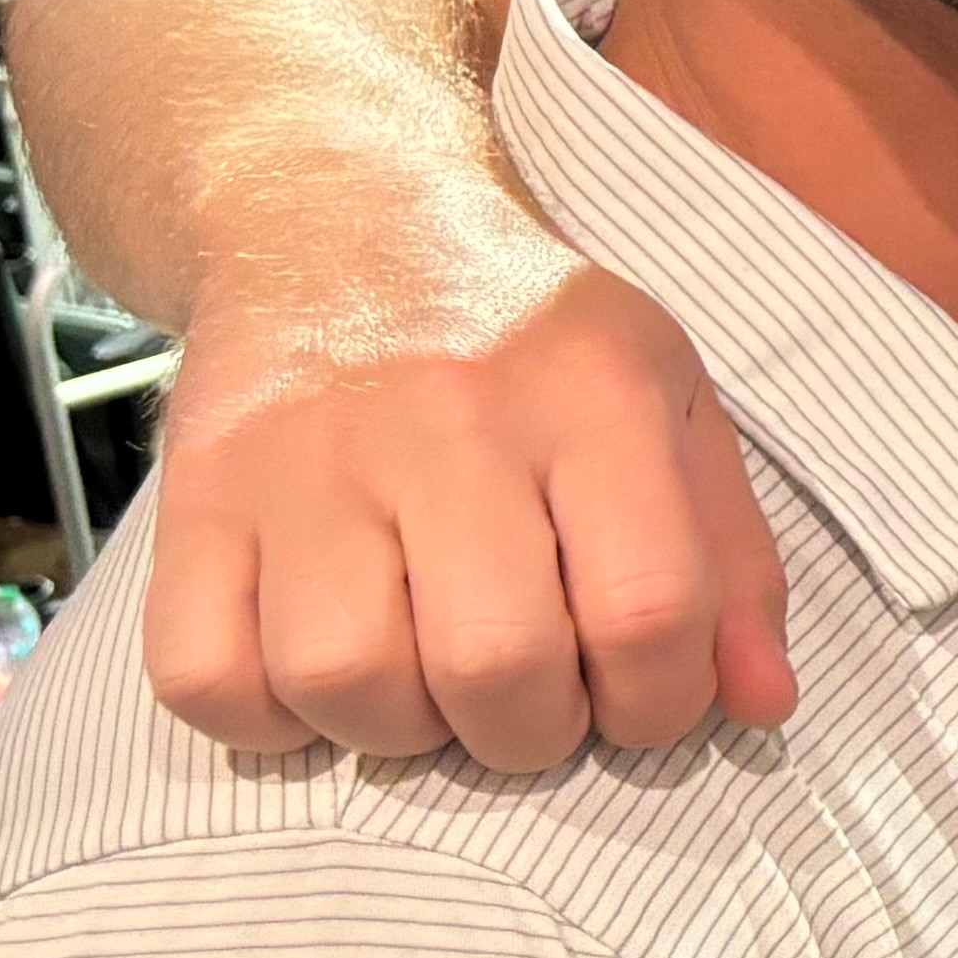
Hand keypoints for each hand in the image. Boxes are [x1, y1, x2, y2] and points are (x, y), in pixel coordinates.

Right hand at [142, 245, 791, 768]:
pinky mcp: (196, 496)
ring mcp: (306, 459)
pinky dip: (267, 719)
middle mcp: (448, 420)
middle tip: (529, 697)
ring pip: (346, 682)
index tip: (640, 700)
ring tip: (426, 677)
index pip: (648, 610)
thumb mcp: (670, 405)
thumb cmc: (532, 341)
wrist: (345, 225)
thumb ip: (730, 562)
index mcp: (594, 395)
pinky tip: (318, 675)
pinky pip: (208, 679)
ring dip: (400, 728)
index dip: (658, 704)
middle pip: (495, 665)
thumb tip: (761, 707)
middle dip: (531, 732)